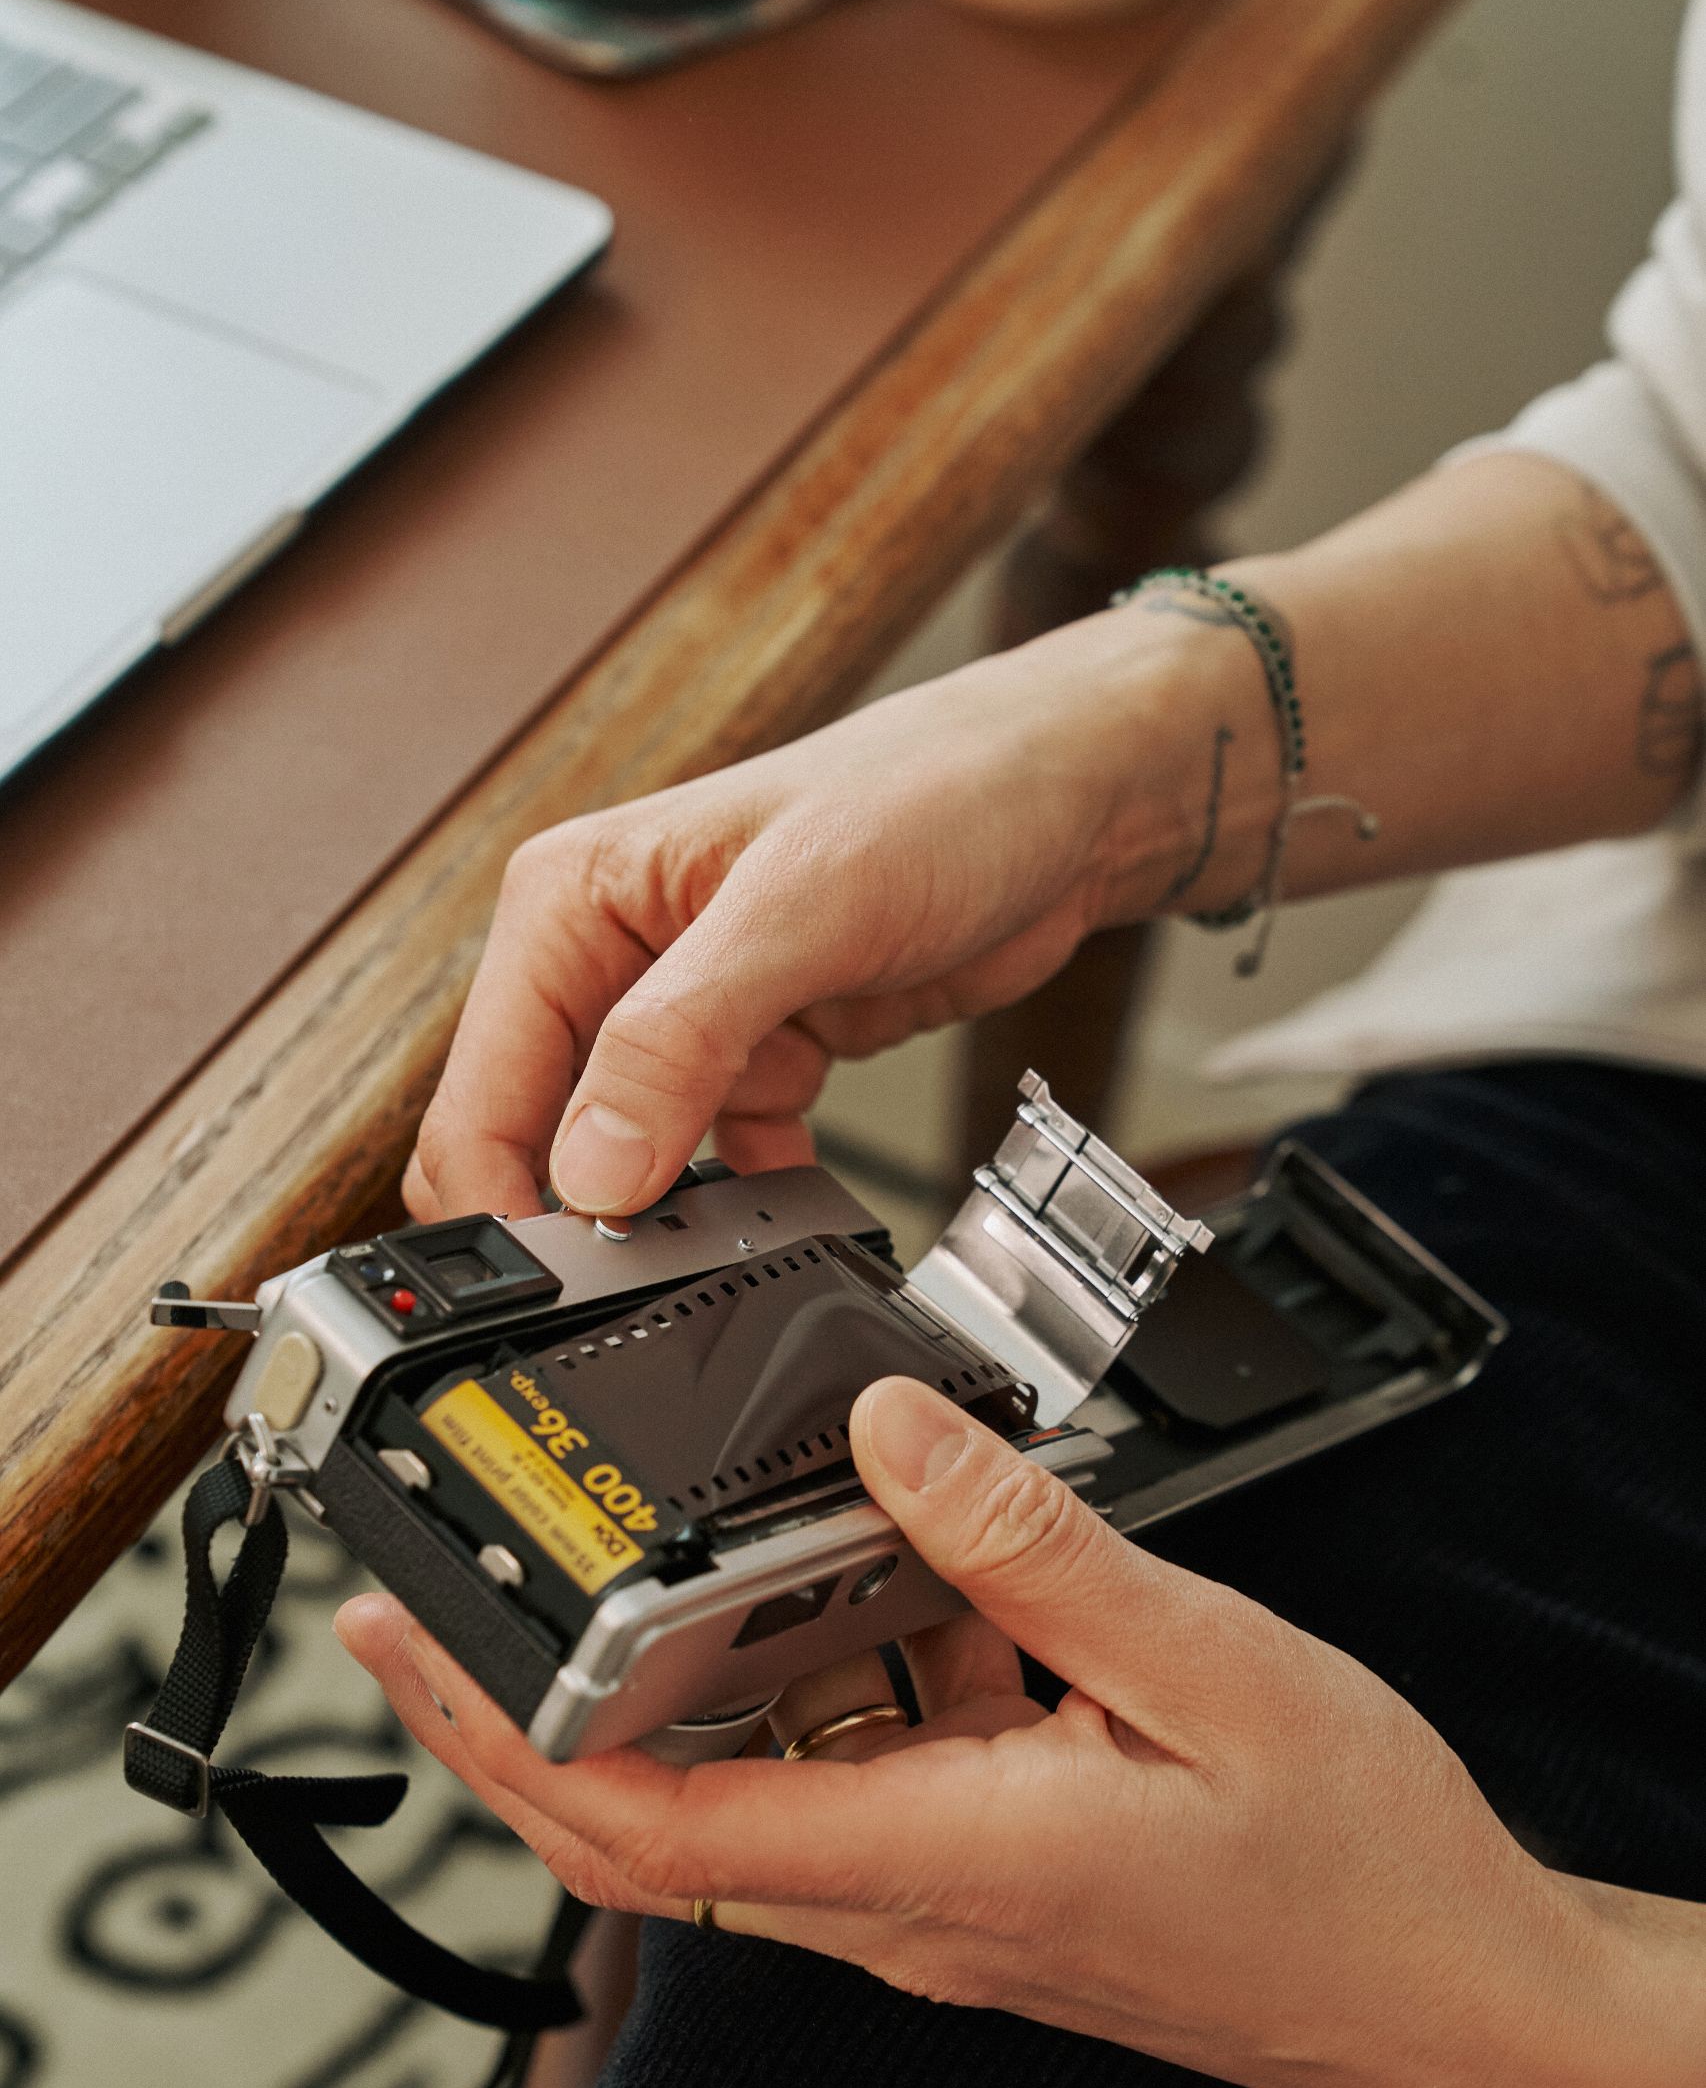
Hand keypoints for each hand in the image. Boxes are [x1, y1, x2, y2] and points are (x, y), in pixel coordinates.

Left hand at [337, 1378, 1622, 2087]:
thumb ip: (1028, 1542)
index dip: (511, 1746)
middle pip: (657, 1831)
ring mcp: (945, 1905)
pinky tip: (907, 1588)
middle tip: (439, 1611)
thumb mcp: (1206, 1661)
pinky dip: (843, 1685)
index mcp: (943, 1862)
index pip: (657, 1827)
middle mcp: (914, 1907)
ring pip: (760, 1794)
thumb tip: (887, 1428)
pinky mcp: (989, 1880)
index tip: (425, 1652)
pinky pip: (866, 1781)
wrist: (1457, 1998)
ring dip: (703, 1686)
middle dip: (523, 1728)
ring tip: (689, 1547)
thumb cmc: (1358, 1871)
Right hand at [403, 609, 1209, 1222]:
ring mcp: (684, 1022)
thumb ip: (680, 1041)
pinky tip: (783, 1228)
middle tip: (634, 1294)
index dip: (502, 1202)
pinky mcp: (759, 1062)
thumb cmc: (936, 793)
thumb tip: (592, 1172)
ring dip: (659, 1226)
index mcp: (571, 904)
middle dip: (572, 1227)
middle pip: (535, 1142)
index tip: (556, 1290)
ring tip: (714, 1265)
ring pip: (625, 1169)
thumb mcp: (800, 911)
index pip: (480, 1091)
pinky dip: (747, 1210)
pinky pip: (722, 1171)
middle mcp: (610, 963)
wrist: (1064, 801)